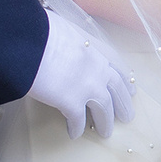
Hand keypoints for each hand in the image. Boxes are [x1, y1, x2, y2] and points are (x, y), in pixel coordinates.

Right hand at [26, 14, 136, 139]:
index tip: (131, 87)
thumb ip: (69, 38)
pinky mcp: (71, 102)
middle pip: (117, 89)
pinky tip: (74, 134)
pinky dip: (76, 128)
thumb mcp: (61, 27)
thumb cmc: (39, 30)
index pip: (116, 63)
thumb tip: (62, 39)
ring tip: (106, 132)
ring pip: (104, 108)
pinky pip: (78, 120)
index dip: (124, 77)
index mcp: (94, 47)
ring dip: (105, 121)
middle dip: (123, 103)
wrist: (29, 42)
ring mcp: (87, 86)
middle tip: (127, 116)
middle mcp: (97, 67)